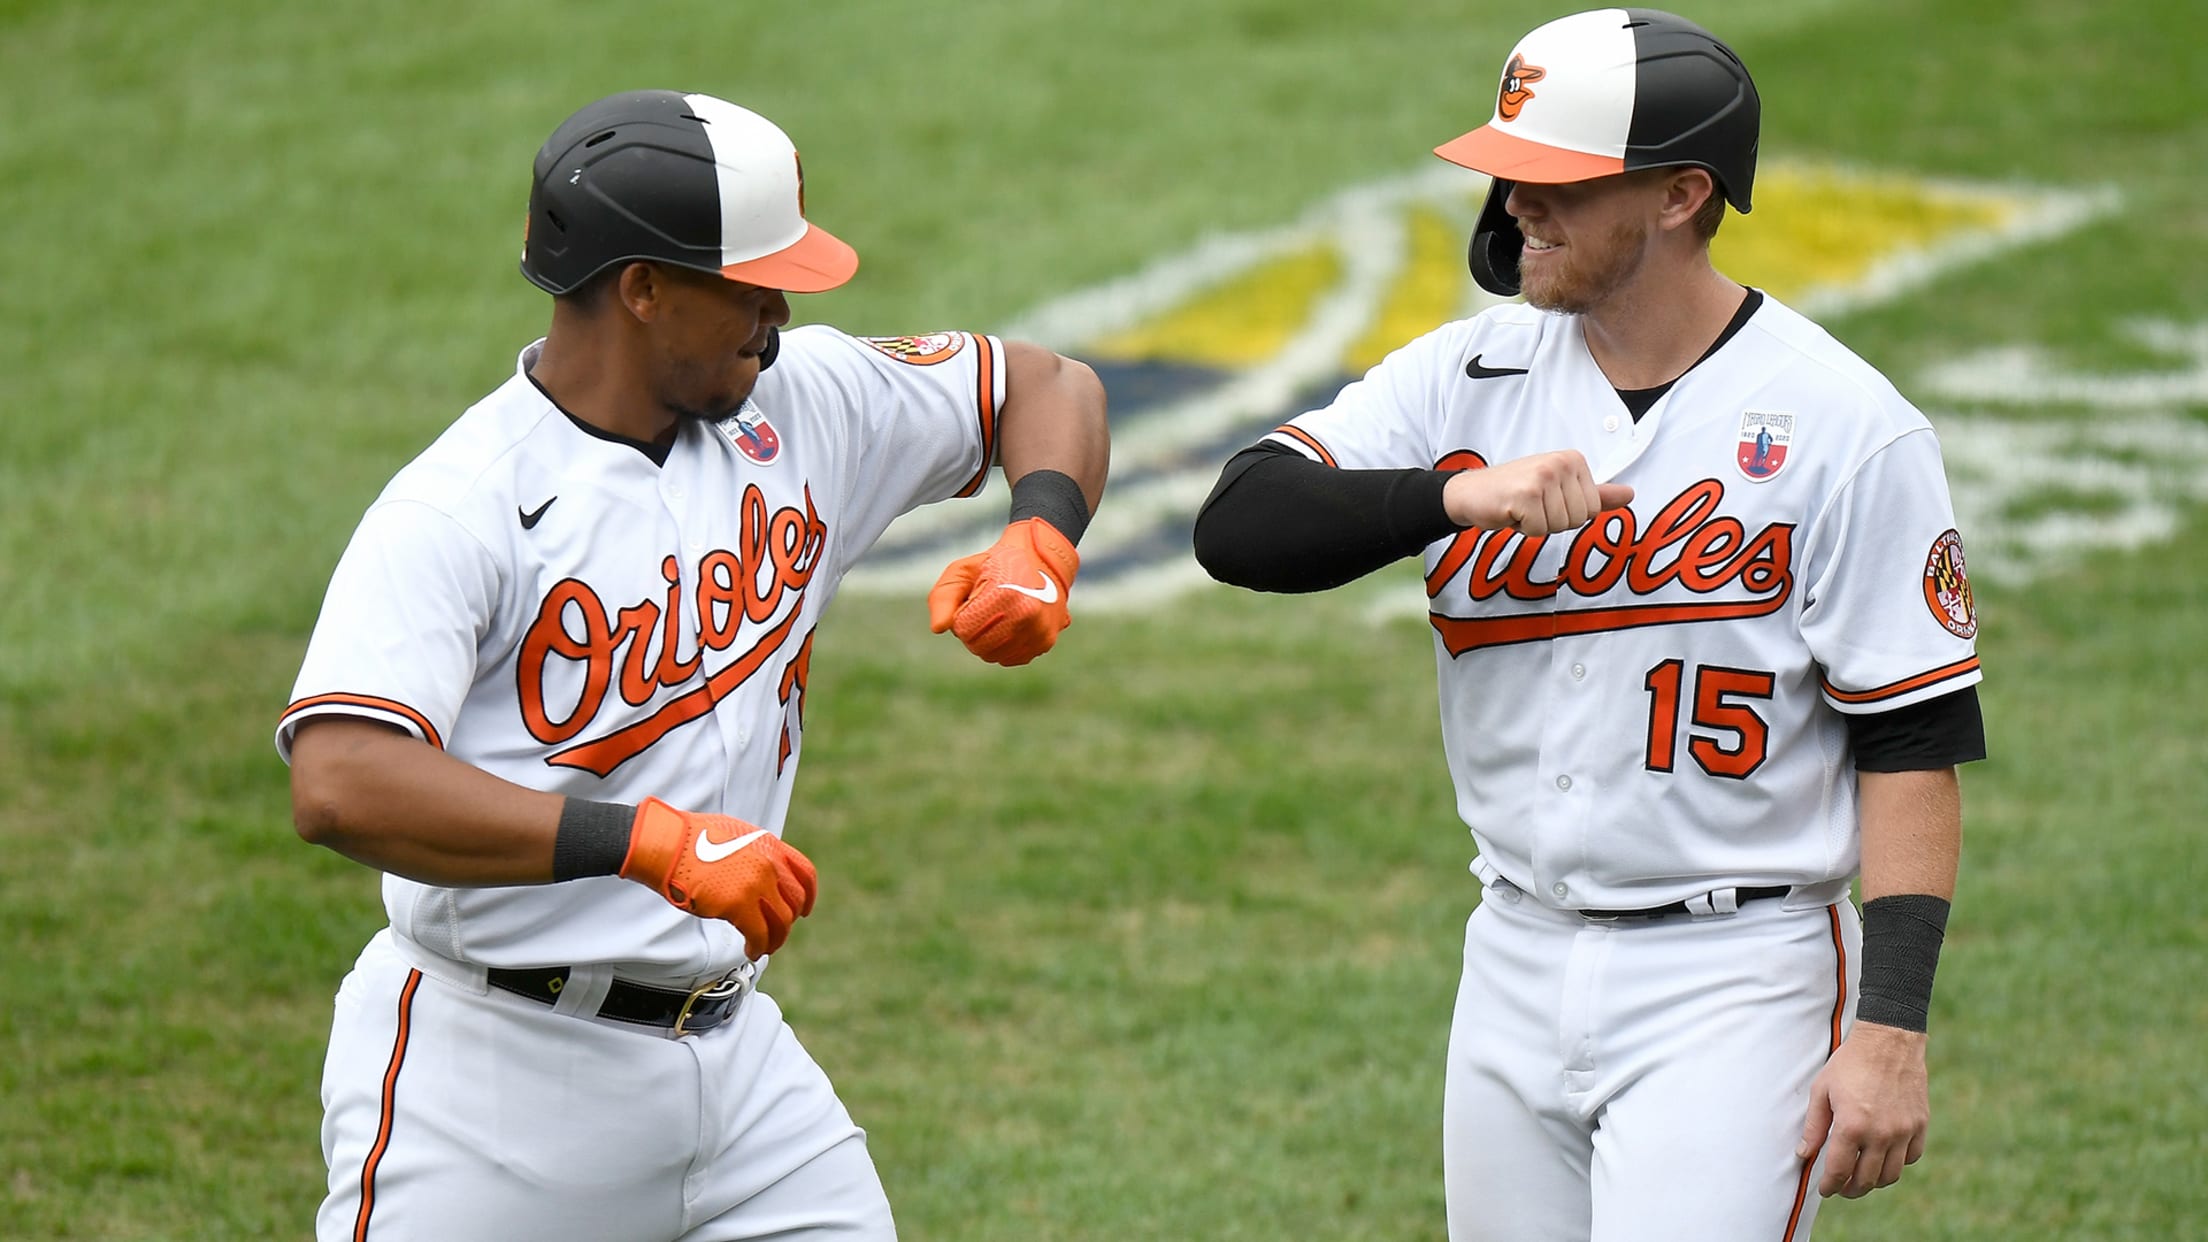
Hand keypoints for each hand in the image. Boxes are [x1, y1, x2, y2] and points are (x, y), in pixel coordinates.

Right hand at [617, 798, 817, 956]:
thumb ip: (755, 853)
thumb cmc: (692, 839)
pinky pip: (759, 934)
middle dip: (788, 922)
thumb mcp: (736, 835)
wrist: (669, 844)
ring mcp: (756, 884)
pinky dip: (758, 947)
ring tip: (764, 948)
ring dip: (775, 940)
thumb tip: (761, 871)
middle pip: (795, 902)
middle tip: (776, 933)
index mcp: (770, 845)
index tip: (806, 910)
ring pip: (781, 922)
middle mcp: (769, 864)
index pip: (805, 873)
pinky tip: (751, 951)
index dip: (809, 896)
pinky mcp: (739, 905)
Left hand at [927, 517, 1079, 665]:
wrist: (1040, 560)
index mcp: (1006, 595)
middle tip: (986, 606)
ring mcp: (1040, 631)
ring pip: (995, 656)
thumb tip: (939, 628)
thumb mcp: (962, 571)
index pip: (965, 630)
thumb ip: (943, 598)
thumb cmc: (993, 565)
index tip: (975, 597)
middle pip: (979, 646)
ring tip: (1001, 613)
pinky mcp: (1045, 643)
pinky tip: (1011, 625)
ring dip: (990, 640)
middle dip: (975, 630)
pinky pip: (1010, 658)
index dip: (963, 615)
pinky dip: (1005, 647)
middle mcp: (1028, 616)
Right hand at [1441, 450, 1632, 537]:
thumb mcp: (1558, 489)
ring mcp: (1544, 477)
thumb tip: (1630, 495)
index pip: (1592, 508)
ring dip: (1537, 525)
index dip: (1567, 514)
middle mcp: (1561, 463)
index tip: (1545, 501)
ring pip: (1560, 526)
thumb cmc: (1514, 491)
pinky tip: (1511, 511)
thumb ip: (1595, 494)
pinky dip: (1523, 528)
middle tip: (1531, 506)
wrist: (1471, 492)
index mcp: (1573, 459)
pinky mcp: (1526, 494)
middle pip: (1579, 519)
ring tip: (1521, 508)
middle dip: (1553, 521)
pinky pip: (1539, 530)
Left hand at [1797, 1022, 1931, 1197]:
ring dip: (1874, 1181)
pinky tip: (1884, 1155)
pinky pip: (1911, 1157)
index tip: (1825, 1190)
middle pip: (1867, 1180)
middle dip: (1851, 1189)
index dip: (1829, 1186)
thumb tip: (1804, 1154)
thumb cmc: (1850, 1063)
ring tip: (1862, 1175)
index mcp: (1851, 1126)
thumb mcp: (1821, 1090)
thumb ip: (1813, 1126)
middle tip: (1842, 1188)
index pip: (1839, 1171)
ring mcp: (1903, 1131)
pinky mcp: (1920, 1124)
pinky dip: (1897, 1162)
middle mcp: (1880, 1134)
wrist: (1888, 1041)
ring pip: (1891, 1175)